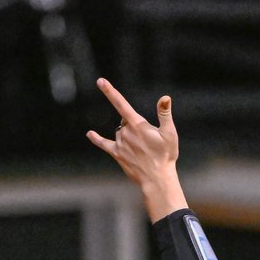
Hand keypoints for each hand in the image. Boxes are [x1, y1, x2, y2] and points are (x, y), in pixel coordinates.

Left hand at [86, 78, 186, 219]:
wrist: (157, 179)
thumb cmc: (166, 156)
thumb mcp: (170, 133)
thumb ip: (165, 114)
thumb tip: (165, 97)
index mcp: (138, 125)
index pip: (121, 104)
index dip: (110, 91)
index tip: (100, 81)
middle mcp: (125, 132)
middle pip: (125, 121)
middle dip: (134, 124)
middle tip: (149, 140)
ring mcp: (120, 143)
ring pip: (120, 132)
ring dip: (128, 136)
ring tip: (143, 149)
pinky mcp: (117, 154)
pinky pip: (104, 144)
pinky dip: (97, 139)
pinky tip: (90, 134)